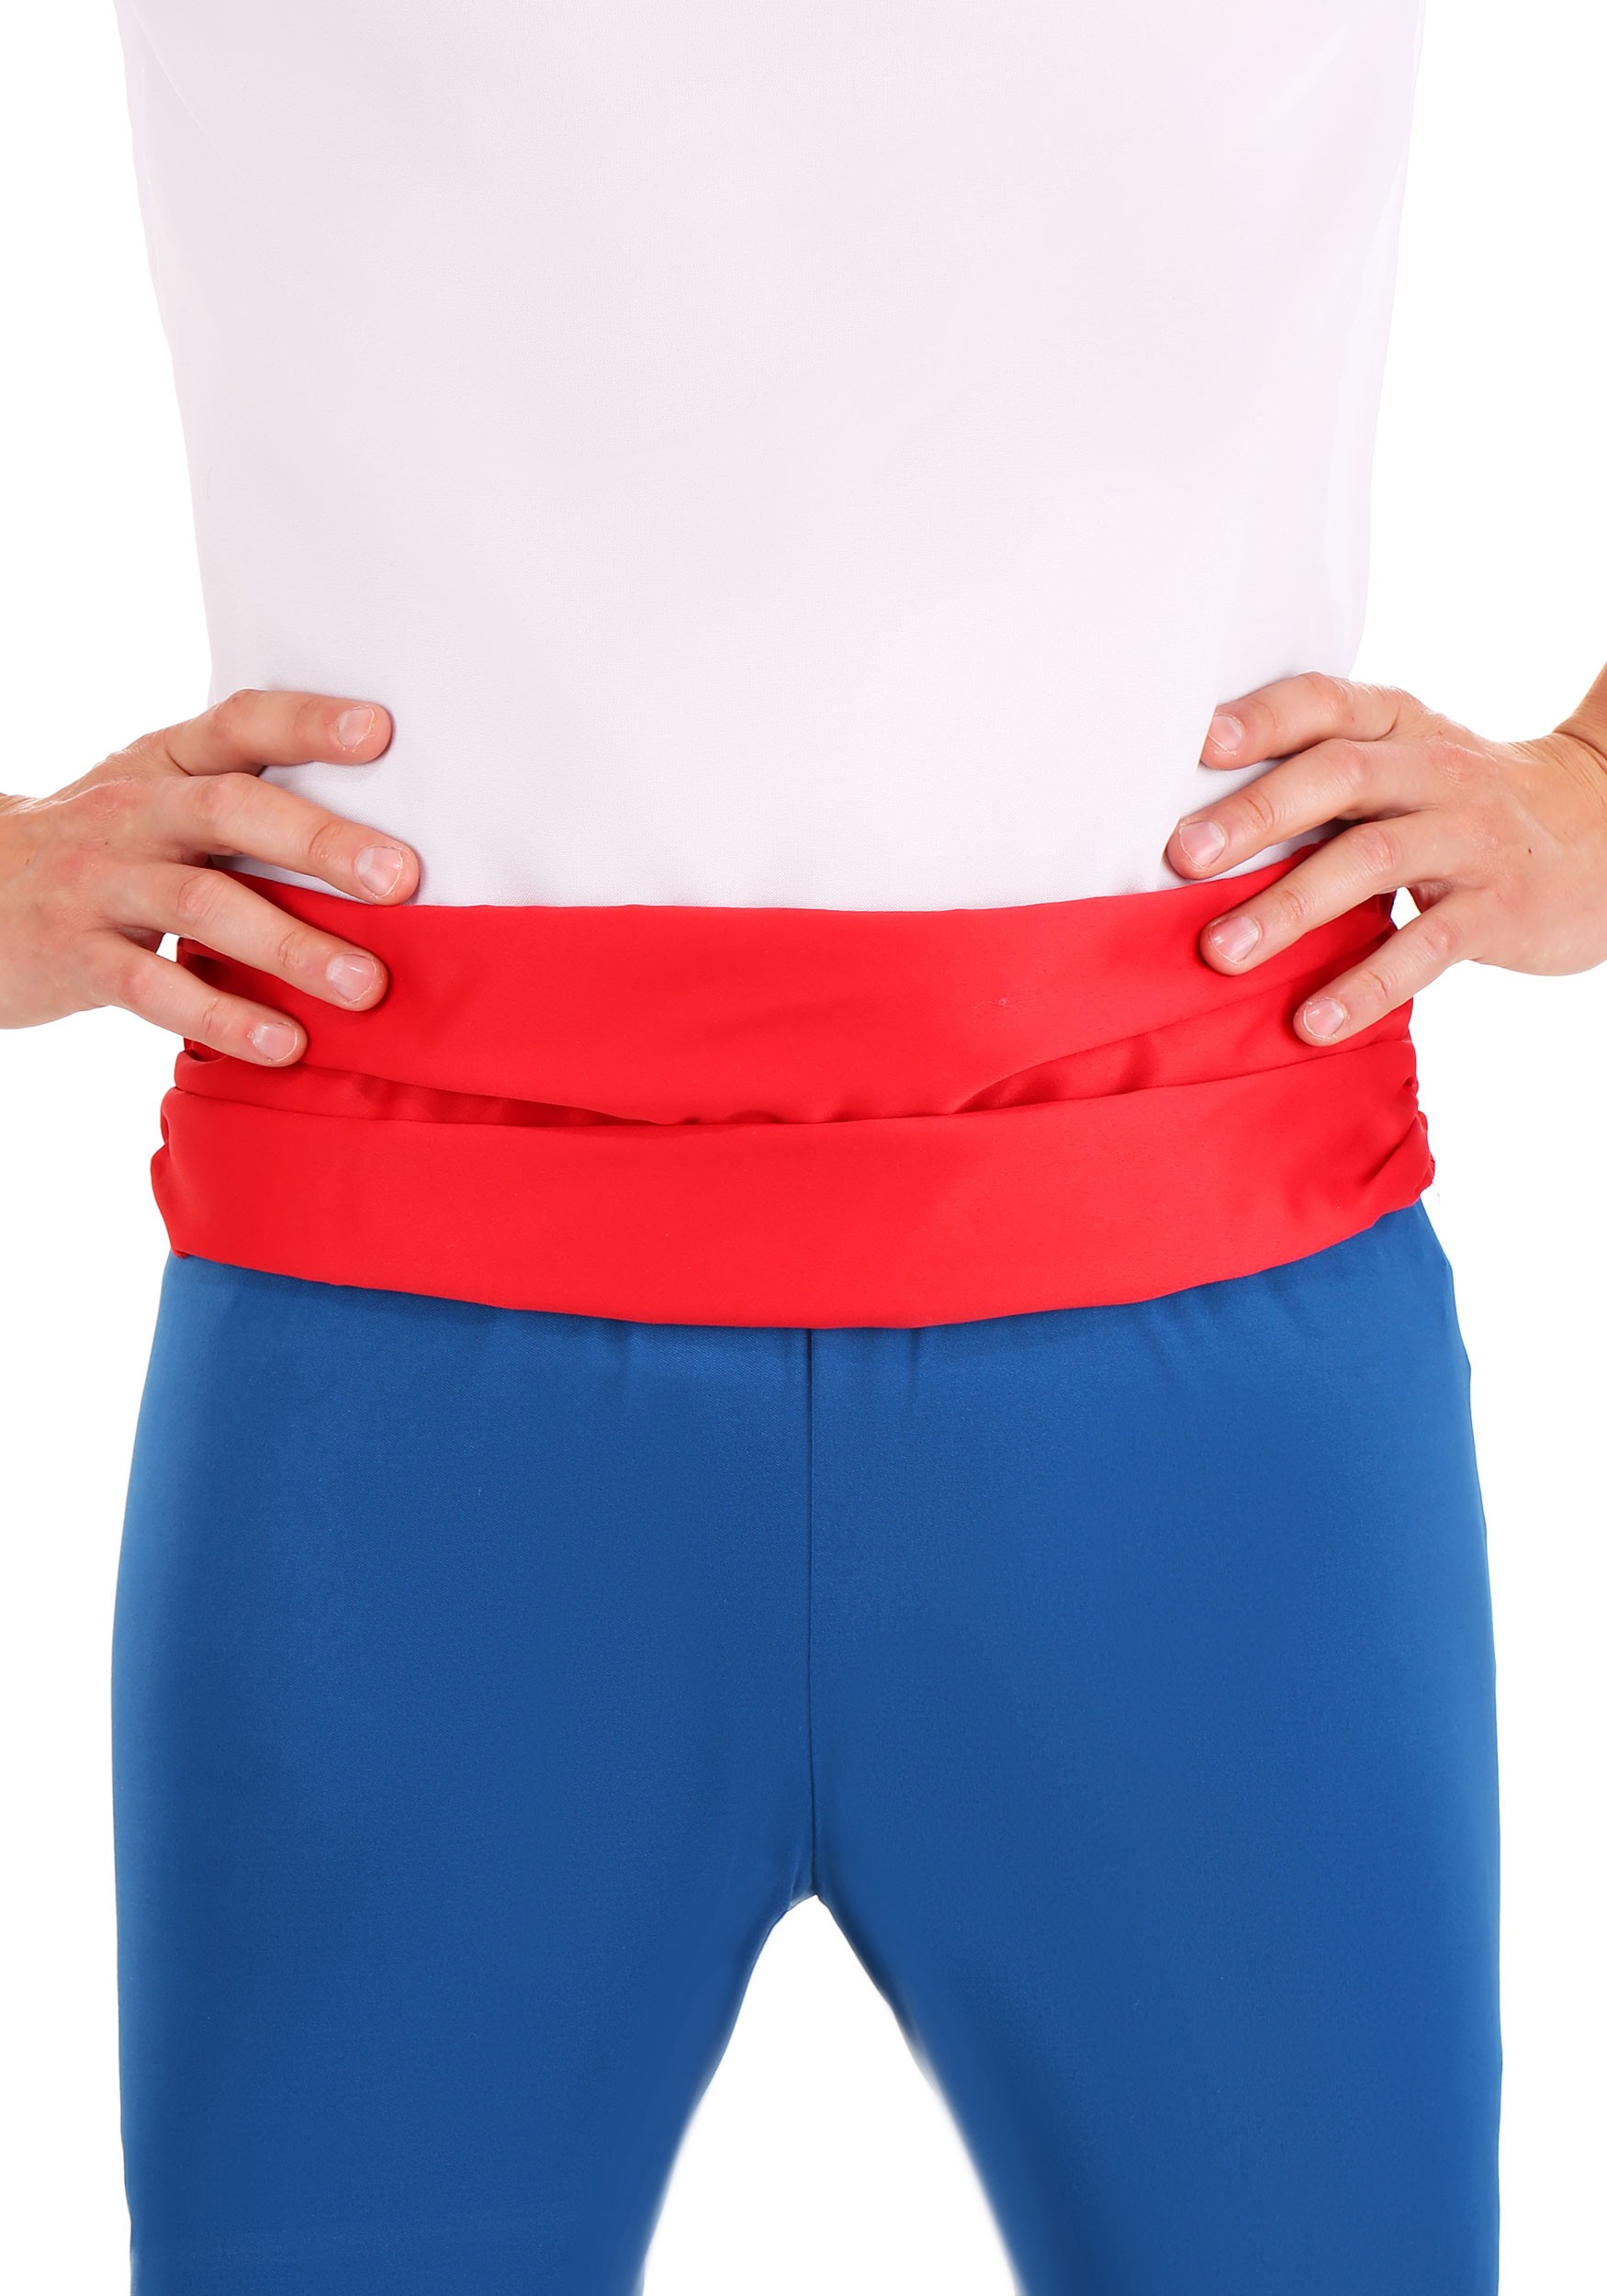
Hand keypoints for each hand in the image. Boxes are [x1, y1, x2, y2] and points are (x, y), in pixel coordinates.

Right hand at [0, 689, 418, 1063]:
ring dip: (290, 945)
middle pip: (231, 810)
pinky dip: (224, 1017)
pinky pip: (154, 989)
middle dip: (320, 842)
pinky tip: (283, 1044)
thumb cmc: (103, 851)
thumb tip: (383, 848)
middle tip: (399, 879)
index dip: (306, 724)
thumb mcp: (158, 806)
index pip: (239, 724)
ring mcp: (98, 882)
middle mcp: (132, 809)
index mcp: (166, 763)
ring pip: (201, 904)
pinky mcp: (74, 956)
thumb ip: (244, 811)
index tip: (381, 731)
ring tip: (364, 985)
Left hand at [1165, 670, 1606, 1042]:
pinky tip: (1312, 1022)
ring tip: (1222, 952)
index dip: (1261, 719)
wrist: (1603, 834)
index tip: (1194, 743)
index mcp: (1397, 726)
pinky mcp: (1500, 908)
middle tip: (1181, 858)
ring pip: (1373, 859)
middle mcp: (1434, 768)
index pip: (1324, 702)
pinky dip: (1365, 985)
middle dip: (1255, 815)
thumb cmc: (1457, 806)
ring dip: (1290, 907)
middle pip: (1339, 775)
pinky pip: (1426, 947)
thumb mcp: (1401, 770)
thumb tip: (1185, 828)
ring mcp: (1470, 836)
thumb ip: (1317, 779)